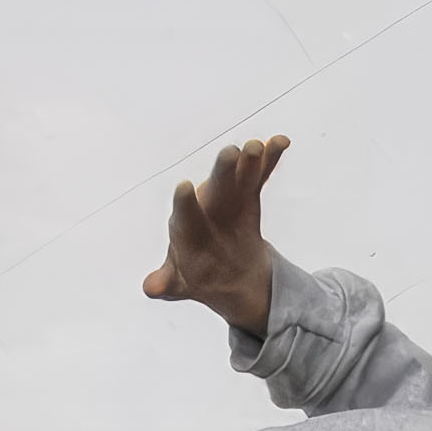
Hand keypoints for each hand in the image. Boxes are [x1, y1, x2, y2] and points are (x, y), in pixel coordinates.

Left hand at [144, 133, 291, 329]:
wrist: (220, 272)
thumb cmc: (192, 275)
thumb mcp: (178, 285)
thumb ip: (166, 283)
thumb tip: (150, 289)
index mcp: (185, 228)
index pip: (184, 215)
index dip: (184, 203)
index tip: (184, 187)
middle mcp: (205, 207)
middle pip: (215, 188)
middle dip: (223, 171)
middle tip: (231, 152)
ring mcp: (227, 198)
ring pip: (238, 176)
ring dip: (249, 160)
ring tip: (257, 146)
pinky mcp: (247, 194)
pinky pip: (258, 175)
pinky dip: (269, 159)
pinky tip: (281, 142)